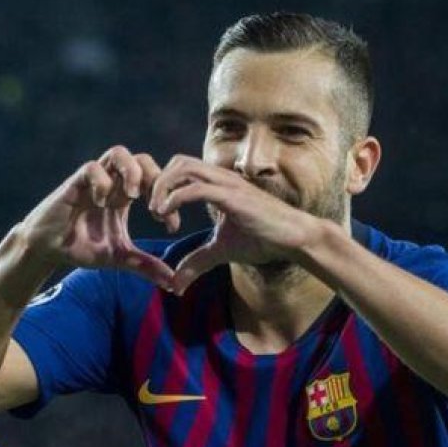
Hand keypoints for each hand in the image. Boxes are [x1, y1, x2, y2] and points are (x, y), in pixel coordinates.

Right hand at [19, 146, 174, 288]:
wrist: (48, 249)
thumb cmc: (82, 247)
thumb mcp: (120, 257)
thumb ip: (146, 266)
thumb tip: (174, 284)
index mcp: (125, 195)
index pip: (156, 181)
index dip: (169, 199)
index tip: (171, 226)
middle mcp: (113, 182)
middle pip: (143, 159)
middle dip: (155, 180)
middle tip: (155, 209)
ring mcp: (94, 180)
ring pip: (119, 152)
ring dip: (131, 172)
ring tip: (132, 197)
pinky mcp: (75, 183)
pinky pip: (92, 168)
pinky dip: (102, 183)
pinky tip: (102, 204)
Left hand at [149, 155, 319, 292]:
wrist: (295, 238)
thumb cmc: (263, 239)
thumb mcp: (222, 250)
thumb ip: (197, 261)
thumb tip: (176, 285)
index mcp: (218, 184)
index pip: (181, 169)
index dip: (164, 186)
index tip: (157, 213)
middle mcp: (221, 177)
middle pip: (178, 161)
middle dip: (158, 182)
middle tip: (152, 210)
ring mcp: (227, 184)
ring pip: (184, 168)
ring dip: (163, 187)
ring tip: (157, 212)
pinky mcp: (233, 196)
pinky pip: (196, 188)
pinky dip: (175, 198)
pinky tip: (167, 216)